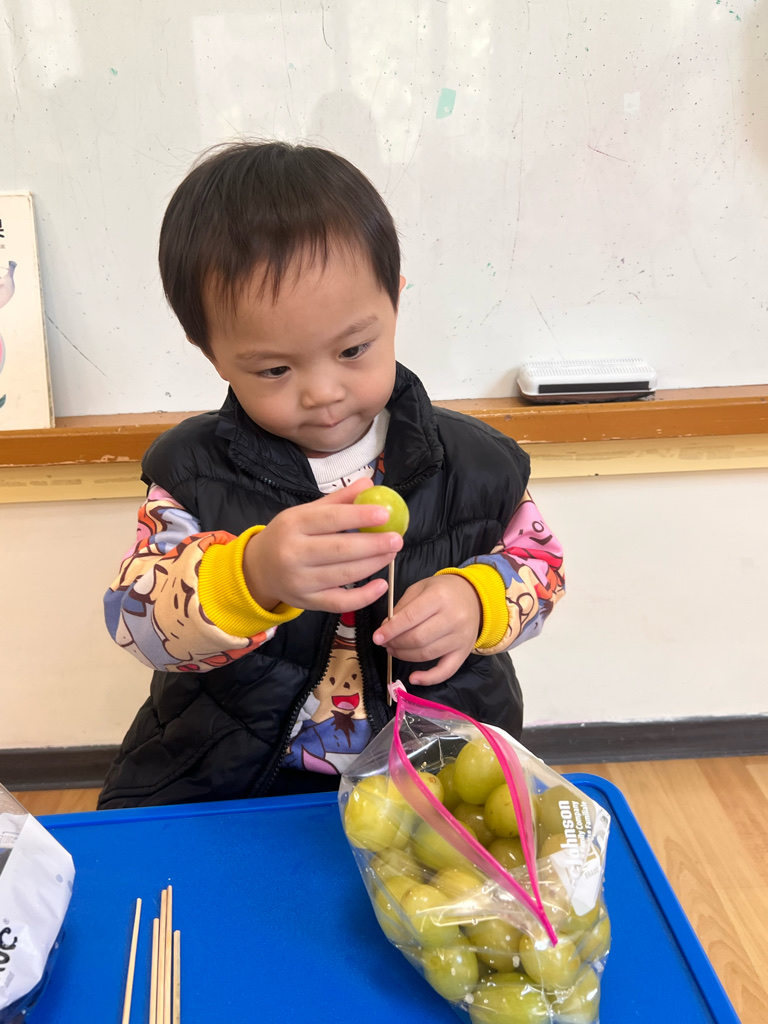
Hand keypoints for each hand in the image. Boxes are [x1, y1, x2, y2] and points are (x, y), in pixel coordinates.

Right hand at [242, 477, 402, 613]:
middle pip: (339, 549)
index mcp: (293, 524)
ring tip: (392, 553)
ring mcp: (300, 581)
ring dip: (373, 565)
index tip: (385, 513)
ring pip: (344, 575)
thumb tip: (369, 483)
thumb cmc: (288, 536)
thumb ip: (338, 501)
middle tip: (397, 538)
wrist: (258, 570)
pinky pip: (340, 602)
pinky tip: (382, 584)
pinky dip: (364, 596)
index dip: (359, 516)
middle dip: (373, 544)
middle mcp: (293, 553)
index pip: (330, 519)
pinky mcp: (307, 602)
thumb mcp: (304, 513)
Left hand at [373, 574, 481, 685]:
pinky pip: (446, 671)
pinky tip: (413, 678)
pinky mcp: (464, 652)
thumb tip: (386, 629)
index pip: (410, 617)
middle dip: (396, 643)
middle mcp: (453, 618)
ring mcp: (461, 637)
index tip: (377, 637)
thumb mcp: (420, 588)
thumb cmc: (442, 591)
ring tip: (394, 650)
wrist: (474, 597)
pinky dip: (428, 679)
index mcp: (440, 597)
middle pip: (418, 638)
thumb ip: (402, 607)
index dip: (391, 630)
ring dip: (405, 656)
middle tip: (385, 643)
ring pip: (426, 654)